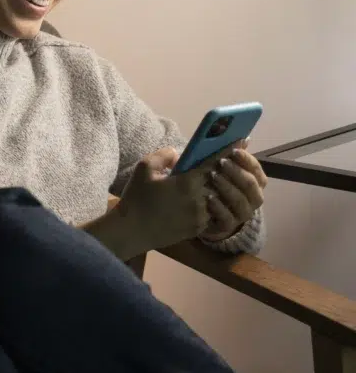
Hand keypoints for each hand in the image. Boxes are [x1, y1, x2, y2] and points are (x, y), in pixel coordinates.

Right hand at [118, 141, 244, 251]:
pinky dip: (213, 203)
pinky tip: (208, 198)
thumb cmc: (137, 198)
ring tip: (222, 180)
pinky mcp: (198, 228)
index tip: (240, 141)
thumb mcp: (144, 168)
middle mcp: (199, 199)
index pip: (213, 164)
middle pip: (222, 181)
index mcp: (187, 182)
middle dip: (227, 170)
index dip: (227, 151)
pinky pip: (212, 212)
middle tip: (233, 160)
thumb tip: (179, 155)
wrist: (132, 231)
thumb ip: (164, 155)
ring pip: (220, 198)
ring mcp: (201, 216)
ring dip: (221, 188)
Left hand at [199, 140, 266, 241]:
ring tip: (212, 176)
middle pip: (251, 186)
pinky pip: (227, 218)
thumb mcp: (220, 168)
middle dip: (237, 172)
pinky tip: (208, 198)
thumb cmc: (214, 184)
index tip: (233, 150)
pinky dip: (218, 207)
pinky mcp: (227, 226)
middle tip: (221, 162)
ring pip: (240, 202)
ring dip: (227, 187)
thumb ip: (230, 155)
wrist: (203, 213)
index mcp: (255, 183)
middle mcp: (253, 199)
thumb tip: (243, 138)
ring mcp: (241, 214)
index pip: (257, 170)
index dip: (247, 160)